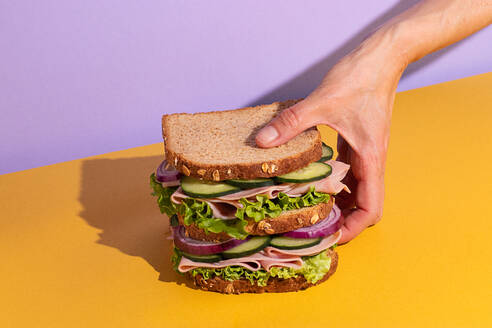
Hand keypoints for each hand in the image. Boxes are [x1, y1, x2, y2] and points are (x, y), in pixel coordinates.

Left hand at [255, 41, 404, 242]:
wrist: (382, 56)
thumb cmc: (362, 78)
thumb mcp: (322, 102)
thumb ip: (291, 123)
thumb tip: (264, 142)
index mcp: (370, 158)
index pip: (371, 209)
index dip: (353, 228)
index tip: (332, 237)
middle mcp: (371, 159)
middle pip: (364, 204)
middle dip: (344, 220)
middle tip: (316, 226)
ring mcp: (365, 150)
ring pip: (357, 188)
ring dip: (340, 201)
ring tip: (313, 209)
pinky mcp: (358, 139)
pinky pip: (349, 169)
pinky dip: (335, 181)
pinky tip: (315, 179)